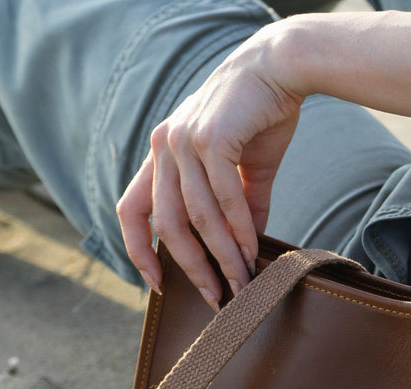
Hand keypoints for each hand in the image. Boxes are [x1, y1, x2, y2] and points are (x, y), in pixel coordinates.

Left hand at [116, 24, 303, 309]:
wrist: (278, 69)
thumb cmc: (258, 117)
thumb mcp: (242, 170)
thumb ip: (240, 208)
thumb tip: (247, 247)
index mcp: (161, 155)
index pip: (132, 210)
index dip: (138, 251)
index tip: (157, 285)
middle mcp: (164, 147)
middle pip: (166, 224)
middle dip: (191, 267)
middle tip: (215, 296)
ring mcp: (183, 140)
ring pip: (197, 215)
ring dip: (221, 255)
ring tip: (241, 281)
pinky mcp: (211, 137)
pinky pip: (224, 197)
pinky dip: (238, 228)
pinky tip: (251, 249)